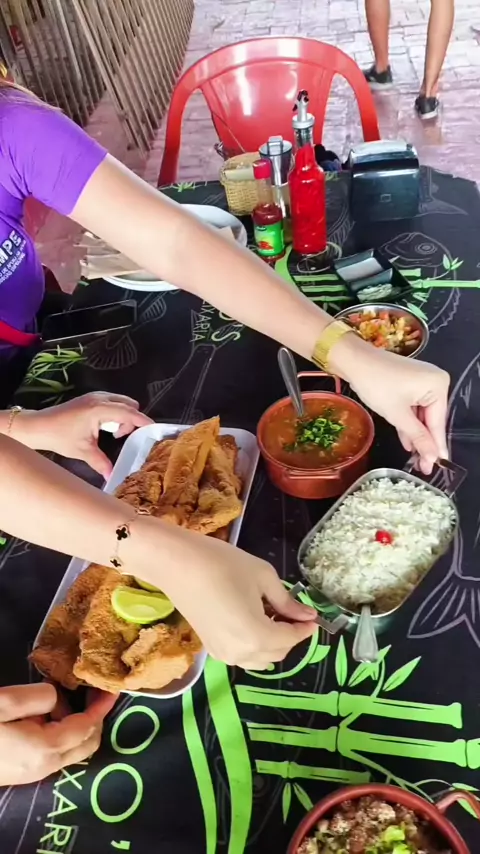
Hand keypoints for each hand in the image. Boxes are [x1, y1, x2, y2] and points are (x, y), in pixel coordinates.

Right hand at [0, 683, 116, 785]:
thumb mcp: (4, 704)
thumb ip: (38, 697)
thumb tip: (57, 695)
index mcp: (46, 749)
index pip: (87, 726)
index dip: (102, 705)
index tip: (112, 686)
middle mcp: (47, 766)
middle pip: (88, 743)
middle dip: (96, 716)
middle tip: (92, 690)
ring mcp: (36, 772)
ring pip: (72, 748)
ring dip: (76, 722)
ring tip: (58, 696)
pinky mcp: (25, 772)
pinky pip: (56, 751)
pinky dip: (61, 730)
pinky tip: (42, 714)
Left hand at [18, 393, 152, 477]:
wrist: (38, 426)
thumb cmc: (59, 437)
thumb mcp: (83, 451)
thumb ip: (101, 463)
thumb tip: (113, 477)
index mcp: (99, 409)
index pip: (128, 412)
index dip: (143, 421)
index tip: (154, 429)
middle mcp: (99, 398)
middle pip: (128, 405)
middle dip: (132, 420)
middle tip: (125, 437)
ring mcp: (95, 396)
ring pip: (121, 402)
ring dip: (124, 416)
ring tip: (114, 433)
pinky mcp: (91, 398)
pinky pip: (113, 401)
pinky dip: (116, 412)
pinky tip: (107, 427)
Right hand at [145, 528, 317, 669]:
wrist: (176, 563)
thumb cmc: (222, 564)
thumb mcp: (262, 577)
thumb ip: (286, 601)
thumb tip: (307, 615)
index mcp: (257, 636)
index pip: (290, 639)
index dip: (305, 628)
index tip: (313, 615)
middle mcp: (241, 653)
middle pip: (276, 653)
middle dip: (290, 635)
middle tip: (293, 610)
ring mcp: (223, 654)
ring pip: (259, 659)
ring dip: (272, 642)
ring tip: (272, 614)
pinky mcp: (211, 649)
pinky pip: (242, 655)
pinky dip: (255, 644)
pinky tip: (253, 619)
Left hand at [343, 342, 448, 473]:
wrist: (354, 361)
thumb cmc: (377, 384)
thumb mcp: (398, 414)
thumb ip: (418, 436)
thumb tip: (432, 457)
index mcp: (438, 385)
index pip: (438, 423)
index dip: (434, 446)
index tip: (434, 466)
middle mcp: (435, 381)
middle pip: (431, 419)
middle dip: (424, 442)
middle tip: (423, 466)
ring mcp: (423, 381)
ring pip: (421, 415)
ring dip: (415, 434)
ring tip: (415, 459)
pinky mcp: (410, 383)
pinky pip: (413, 407)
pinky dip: (408, 422)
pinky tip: (407, 442)